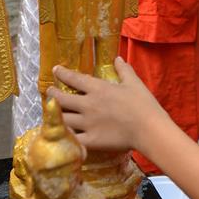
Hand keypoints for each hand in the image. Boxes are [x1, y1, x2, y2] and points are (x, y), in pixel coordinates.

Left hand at [47, 57, 169, 154]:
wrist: (149, 129)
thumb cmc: (143, 104)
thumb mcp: (134, 82)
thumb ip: (123, 70)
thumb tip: (118, 58)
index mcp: (98, 89)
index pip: (74, 78)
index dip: (62, 73)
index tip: (55, 70)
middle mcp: (88, 105)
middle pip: (62, 99)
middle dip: (53, 94)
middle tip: (50, 92)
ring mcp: (88, 124)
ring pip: (62, 119)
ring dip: (55, 115)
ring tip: (51, 113)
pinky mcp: (91, 140)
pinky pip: (72, 139)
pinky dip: (65, 136)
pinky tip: (60, 134)